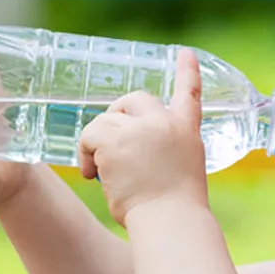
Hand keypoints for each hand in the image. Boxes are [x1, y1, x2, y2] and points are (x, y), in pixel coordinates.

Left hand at [77, 48, 207, 226]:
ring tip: (100, 171)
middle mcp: (164, 123)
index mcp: (186, 131)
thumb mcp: (181, 171)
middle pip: (134, 99)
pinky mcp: (115, 141)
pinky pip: (89, 136)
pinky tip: (92, 175)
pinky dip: (85, 154)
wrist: (171, 221)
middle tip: (109, 143)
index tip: (185, 53)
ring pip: (105, 120)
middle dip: (116, 115)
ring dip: (97, 143)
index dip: (187, 72)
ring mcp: (140, 130)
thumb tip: (133, 158)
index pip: (189, 94)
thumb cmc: (173, 210)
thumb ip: (164, 152)